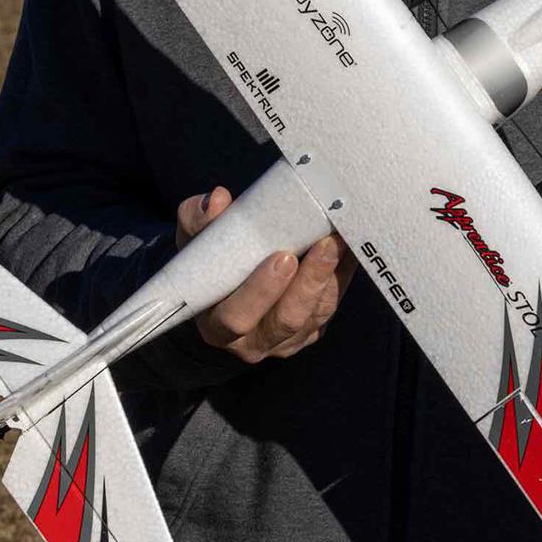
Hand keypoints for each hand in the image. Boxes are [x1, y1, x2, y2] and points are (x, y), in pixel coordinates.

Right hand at [175, 187, 355, 363]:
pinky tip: (347, 249)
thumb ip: (198, 220)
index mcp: (216, 326)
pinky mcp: (311, 331)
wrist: (227, 278)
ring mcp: (286, 341)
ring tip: (339, 241)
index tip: (282, 257)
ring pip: (314, 315)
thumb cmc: (210, 260)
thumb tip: (218, 199)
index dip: (261, 291)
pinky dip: (341, 277)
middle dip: (308, 283)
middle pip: (286, 321)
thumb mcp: (194, 239)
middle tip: (323, 245)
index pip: (237, 318)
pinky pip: (330, 307)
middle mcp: (252, 342)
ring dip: (330, 277)